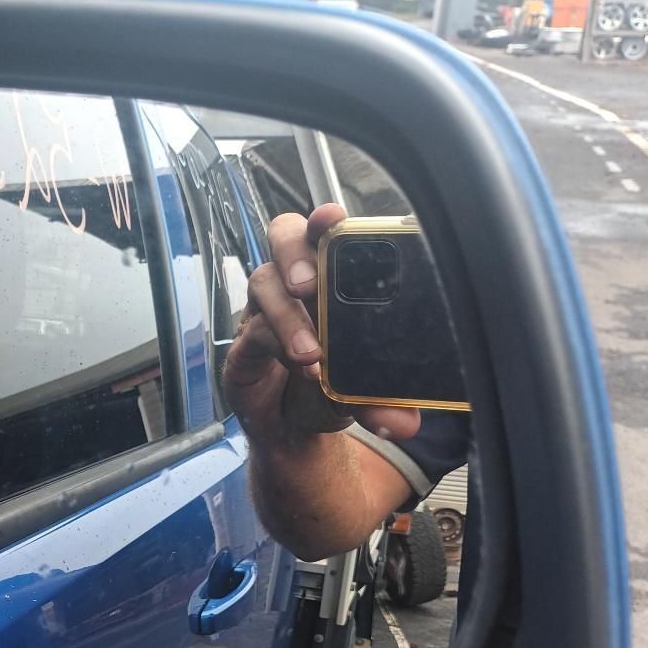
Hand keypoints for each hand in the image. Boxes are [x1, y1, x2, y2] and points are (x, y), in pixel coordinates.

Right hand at [222, 204, 420, 447]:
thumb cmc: (329, 389)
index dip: (326, 220)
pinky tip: (301, 365)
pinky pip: (251, 329)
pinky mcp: (243, 342)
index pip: (327, 233)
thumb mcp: (364, 394)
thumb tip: (404, 424)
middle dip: (295, 250)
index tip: (333, 217)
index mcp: (331, 278)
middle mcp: (294, 283)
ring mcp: (265, 309)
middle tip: (308, 284)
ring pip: (263, 281)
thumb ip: (384, 403)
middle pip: (284, 236)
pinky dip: (277, 344)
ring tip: (311, 352)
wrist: (292, 429)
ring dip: (287, 315)